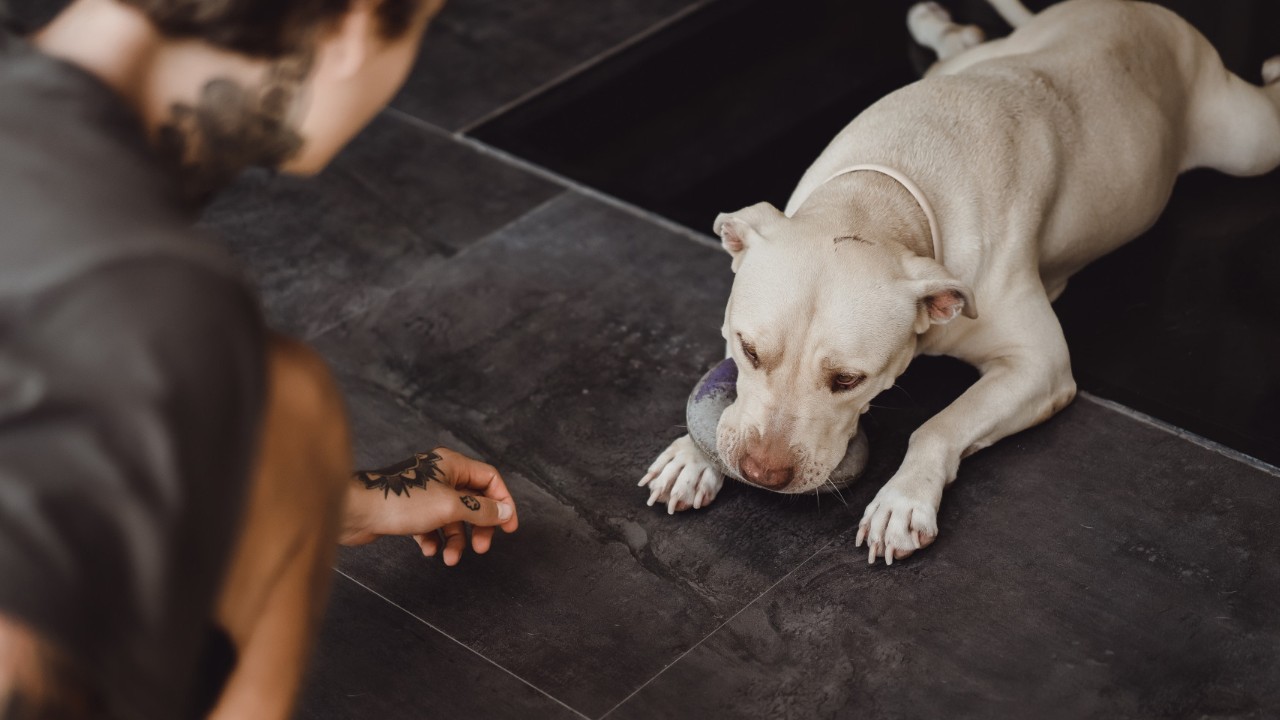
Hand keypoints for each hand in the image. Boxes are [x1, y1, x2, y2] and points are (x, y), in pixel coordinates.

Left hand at [340, 448, 518, 565]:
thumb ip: (480, 510)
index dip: (503, 502)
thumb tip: (504, 512)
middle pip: (473, 500)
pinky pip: (432, 525)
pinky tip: (428, 550)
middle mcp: (440, 475)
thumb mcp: (450, 507)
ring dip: (456, 539)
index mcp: (452, 465)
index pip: (490, 479)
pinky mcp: (409, 509)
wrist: (357, 510)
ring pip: (452, 517)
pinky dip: (434, 539)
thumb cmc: (401, 501)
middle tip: (481, 548)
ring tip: (451, 558)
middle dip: (479, 526)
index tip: (509, 527)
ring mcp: (424, 492)